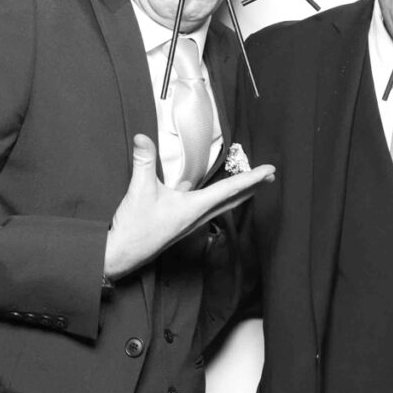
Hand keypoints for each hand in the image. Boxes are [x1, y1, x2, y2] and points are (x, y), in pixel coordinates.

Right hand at [104, 134, 274, 279]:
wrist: (122, 255)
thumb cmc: (135, 227)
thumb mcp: (139, 190)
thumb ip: (144, 161)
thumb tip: (142, 137)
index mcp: (195, 207)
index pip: (230, 189)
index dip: (251, 178)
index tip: (269, 170)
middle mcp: (198, 217)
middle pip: (233, 199)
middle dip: (252, 187)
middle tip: (270, 176)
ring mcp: (191, 223)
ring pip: (221, 205)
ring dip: (238, 193)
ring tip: (250, 183)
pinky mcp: (181, 225)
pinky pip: (206, 208)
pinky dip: (216, 198)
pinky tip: (204, 190)